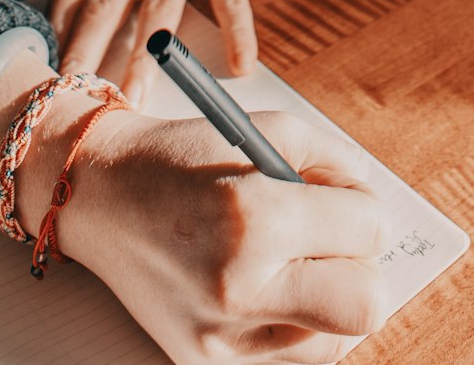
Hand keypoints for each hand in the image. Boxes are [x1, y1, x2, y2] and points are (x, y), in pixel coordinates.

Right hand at [0, 47, 388, 364]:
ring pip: (335, 343)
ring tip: (293, 268)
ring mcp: (220, 336)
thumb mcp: (267, 132)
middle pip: (365, 304)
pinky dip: (294, 331)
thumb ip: (335, 163)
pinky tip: (270, 295)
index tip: (342, 202)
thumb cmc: (186, 155)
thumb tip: (372, 201)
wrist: (101, 193)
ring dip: (329, 303)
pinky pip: (289, 362)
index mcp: (257, 216)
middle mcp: (240, 284)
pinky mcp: (203, 364)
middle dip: (361, 267)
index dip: (364, 211)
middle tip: (332, 244)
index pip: (368, 231)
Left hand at [50, 0, 301, 99]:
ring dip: (145, 58)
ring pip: (160, 10)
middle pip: (104, 6)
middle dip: (84, 53)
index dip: (53, 31)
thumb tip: (69, 15)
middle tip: (70, 96)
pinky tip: (239, 65)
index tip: (41, 69)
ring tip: (135, 97)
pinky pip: (231, 0)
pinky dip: (237, 34)